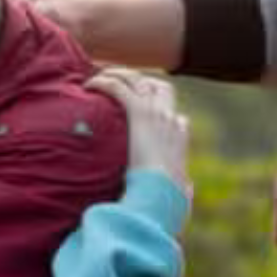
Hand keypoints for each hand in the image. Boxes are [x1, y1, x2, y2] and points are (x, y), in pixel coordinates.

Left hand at [86, 68, 191, 200]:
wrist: (159, 196)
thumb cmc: (166, 201)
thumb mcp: (180, 194)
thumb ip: (183, 189)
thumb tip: (187, 193)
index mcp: (180, 140)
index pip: (173, 113)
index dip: (156, 106)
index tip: (136, 108)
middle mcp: (171, 121)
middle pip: (159, 86)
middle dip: (138, 80)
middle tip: (115, 82)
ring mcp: (157, 114)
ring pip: (138, 80)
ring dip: (117, 74)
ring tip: (97, 77)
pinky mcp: (140, 114)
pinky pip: (120, 87)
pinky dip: (104, 82)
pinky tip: (89, 86)